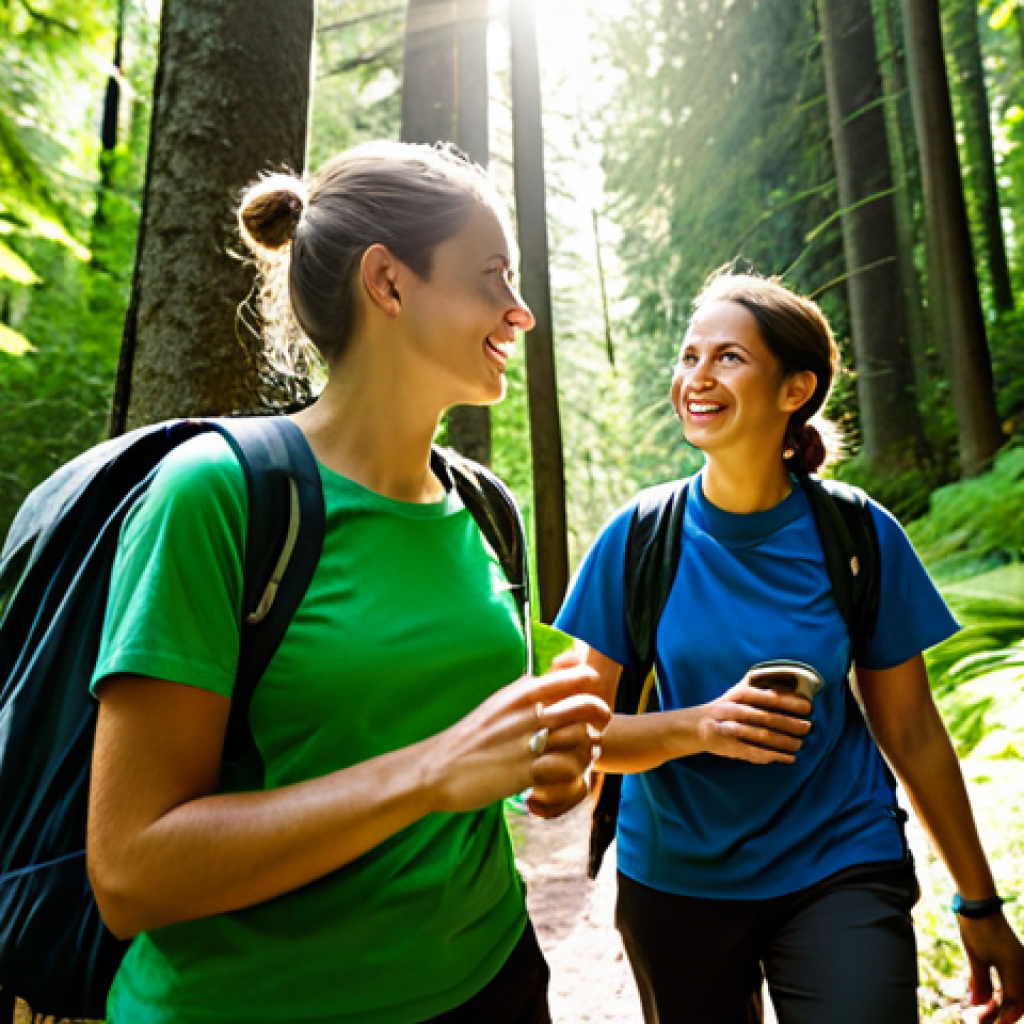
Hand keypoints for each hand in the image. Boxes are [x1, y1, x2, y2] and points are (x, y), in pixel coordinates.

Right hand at [427, 655, 609, 814]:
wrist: (437, 769)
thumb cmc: (471, 737)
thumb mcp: (500, 703)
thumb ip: (529, 690)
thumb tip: (557, 676)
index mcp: (523, 691)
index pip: (579, 676)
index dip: (593, 688)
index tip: (589, 700)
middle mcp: (529, 712)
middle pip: (589, 706)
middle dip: (601, 719)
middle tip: (597, 730)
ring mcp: (528, 741)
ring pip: (584, 738)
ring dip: (589, 749)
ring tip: (582, 756)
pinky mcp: (526, 772)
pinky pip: (569, 769)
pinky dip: (574, 774)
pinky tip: (565, 776)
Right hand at [695, 675, 812, 763]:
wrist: (696, 726)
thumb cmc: (725, 706)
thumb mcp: (738, 691)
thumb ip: (760, 684)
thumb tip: (789, 677)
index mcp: (739, 695)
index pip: (765, 696)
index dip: (787, 701)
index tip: (807, 706)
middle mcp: (733, 710)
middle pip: (765, 717)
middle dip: (789, 723)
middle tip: (807, 727)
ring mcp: (730, 729)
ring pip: (760, 736)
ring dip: (783, 741)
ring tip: (799, 744)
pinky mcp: (730, 747)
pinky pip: (754, 752)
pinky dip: (772, 756)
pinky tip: (788, 758)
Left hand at [959, 912, 1023, 1022]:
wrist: (979, 903)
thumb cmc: (977, 928)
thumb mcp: (976, 957)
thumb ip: (980, 983)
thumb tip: (977, 1007)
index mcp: (1016, 970)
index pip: (1013, 1005)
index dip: (1001, 1019)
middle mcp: (1022, 969)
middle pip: (1017, 1002)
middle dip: (1000, 1015)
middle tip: (980, 1022)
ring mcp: (1019, 964)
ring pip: (1014, 994)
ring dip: (998, 1005)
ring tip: (979, 1014)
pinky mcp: (1013, 959)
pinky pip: (1010, 982)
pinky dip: (998, 992)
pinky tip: (982, 998)